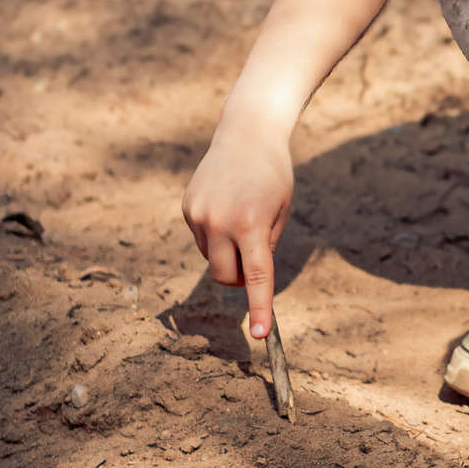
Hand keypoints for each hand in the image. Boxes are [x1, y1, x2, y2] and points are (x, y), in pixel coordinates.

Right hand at [181, 120, 291, 337]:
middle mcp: (219, 222)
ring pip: (212, 259)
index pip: (256, 277)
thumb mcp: (282, 211)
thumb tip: (248, 280)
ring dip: (228, 253)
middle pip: (226, 277)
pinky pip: (202, 239)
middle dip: (240, 279)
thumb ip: (267, 247)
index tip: (261, 335)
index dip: (259, 308)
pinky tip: (226, 207)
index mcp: (251, 224)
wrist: (247, 133)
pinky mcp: (186, 209)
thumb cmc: (274, 174)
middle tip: (256, 257)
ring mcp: (198, 216)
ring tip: (243, 218)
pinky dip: (215, 235)